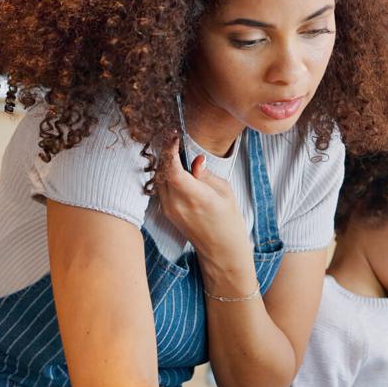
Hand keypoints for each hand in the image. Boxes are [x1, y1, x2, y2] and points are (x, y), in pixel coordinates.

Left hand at [159, 149, 251, 283]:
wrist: (221, 249)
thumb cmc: (229, 220)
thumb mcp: (225, 192)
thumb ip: (206, 175)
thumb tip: (196, 159)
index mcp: (196, 198)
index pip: (173, 170)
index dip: (170, 150)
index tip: (175, 137)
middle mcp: (178, 204)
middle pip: (162, 171)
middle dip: (166, 153)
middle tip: (175, 140)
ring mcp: (169, 210)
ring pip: (158, 178)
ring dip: (164, 164)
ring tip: (176, 153)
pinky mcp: (166, 212)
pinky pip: (160, 188)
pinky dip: (164, 175)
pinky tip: (175, 169)